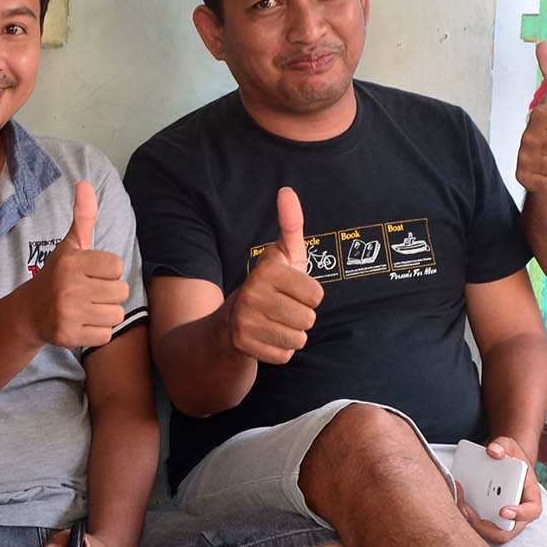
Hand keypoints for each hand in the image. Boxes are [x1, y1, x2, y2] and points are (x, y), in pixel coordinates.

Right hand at [27, 181, 130, 348]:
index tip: (92, 273)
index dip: (108, 271)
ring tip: (87, 308)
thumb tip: (85, 184)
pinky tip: (82, 323)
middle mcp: (68, 287)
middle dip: (110, 294)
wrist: (30, 312)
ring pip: (116, 315)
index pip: (118, 267)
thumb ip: (83, 217)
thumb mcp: (71, 245)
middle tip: (89, 292)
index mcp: (71, 262)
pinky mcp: (68, 337)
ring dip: (105, 314)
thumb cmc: (59, 275)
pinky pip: (105, 336)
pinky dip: (97, 332)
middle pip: (121, 292)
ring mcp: (67, 314)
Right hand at [226, 187, 324, 364]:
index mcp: (267, 271)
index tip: (290, 290)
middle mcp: (253, 294)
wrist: (229, 321)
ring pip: (298, 339)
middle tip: (282, 309)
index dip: (309, 295)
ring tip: (274, 322)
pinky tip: (266, 337)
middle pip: (309, 319)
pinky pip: (285, 356)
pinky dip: (280, 350)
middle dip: (301, 316)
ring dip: (292, 334)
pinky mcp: (244, 346)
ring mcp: (246, 322)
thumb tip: (287, 190)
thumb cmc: (269, 285)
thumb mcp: (282, 254)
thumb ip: (290, 224)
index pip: (316, 295)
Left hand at [455, 435, 540, 545]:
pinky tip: (457, 503)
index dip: (519, 514)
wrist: (504, 463)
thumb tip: (493, 452)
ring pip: (490, 532)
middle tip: (468, 510)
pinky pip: (479, 526)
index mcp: (530, 496)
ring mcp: (503, 519)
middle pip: (506, 531)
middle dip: (486, 525)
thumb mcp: (510, 446)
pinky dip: (467, 519)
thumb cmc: (511, 457)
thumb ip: (503, 445)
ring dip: (473, 524)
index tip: (503, 510)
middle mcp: (518, 513)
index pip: (532, 511)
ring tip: (460, 505)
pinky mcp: (488, 518)